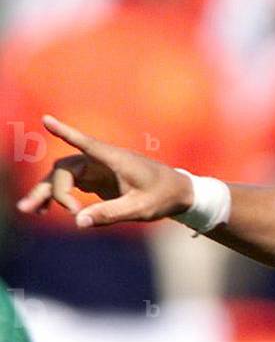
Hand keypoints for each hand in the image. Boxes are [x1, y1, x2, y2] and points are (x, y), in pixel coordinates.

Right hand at [16, 115, 193, 227]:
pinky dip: (58, 196)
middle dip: (50, 189)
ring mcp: (97, 169)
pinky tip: (44, 211)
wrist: (178, 192)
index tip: (47, 120)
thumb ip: (111, 213)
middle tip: (41, 212)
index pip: (87, 144)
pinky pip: (70, 185)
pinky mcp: (96, 179)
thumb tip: (78, 222)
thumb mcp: (140, 209)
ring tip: (29, 210)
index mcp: (116, 160)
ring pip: (63, 177)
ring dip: (46, 192)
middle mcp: (102, 161)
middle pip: (65, 169)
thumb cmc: (163, 197)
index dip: (66, 133)